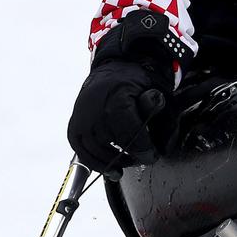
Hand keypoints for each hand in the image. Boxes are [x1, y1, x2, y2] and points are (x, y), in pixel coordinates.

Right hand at [67, 60, 167, 176]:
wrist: (117, 68)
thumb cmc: (139, 84)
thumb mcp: (156, 95)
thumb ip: (160, 120)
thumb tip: (162, 147)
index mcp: (116, 96)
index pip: (127, 131)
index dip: (141, 148)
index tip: (152, 156)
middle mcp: (93, 106)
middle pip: (110, 142)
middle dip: (128, 156)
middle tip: (142, 159)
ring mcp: (80, 115)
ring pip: (92, 149)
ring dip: (111, 162)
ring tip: (126, 165)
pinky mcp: (74, 122)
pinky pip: (79, 148)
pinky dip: (93, 162)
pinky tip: (109, 168)